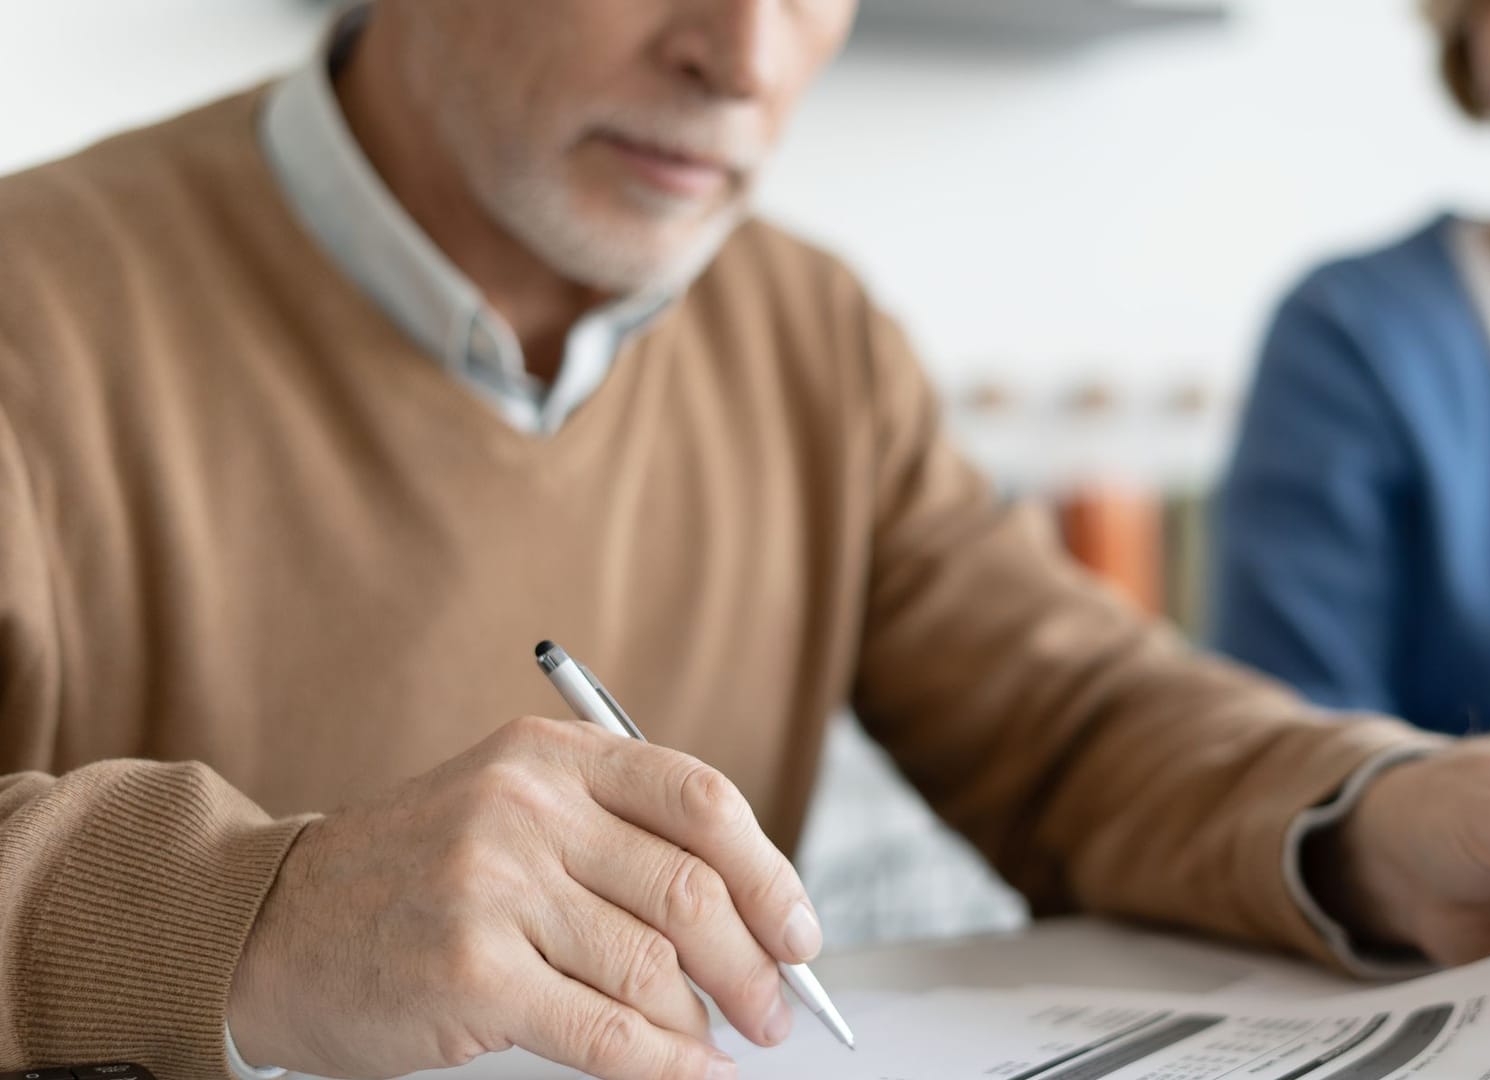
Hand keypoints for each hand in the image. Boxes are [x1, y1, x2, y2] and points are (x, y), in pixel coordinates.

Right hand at [227, 716, 822, 1079]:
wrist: (270, 924)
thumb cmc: (412, 874)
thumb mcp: (512, 809)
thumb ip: (618, 839)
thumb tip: (751, 914)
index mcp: (551, 758)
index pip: (702, 801)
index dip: (770, 874)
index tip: (800, 933)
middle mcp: (525, 810)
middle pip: (691, 891)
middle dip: (754, 964)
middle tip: (778, 1010)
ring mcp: (495, 890)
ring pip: (654, 967)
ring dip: (704, 1022)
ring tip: (718, 1045)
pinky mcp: (472, 974)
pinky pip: (604, 1031)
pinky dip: (663, 1066)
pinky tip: (689, 1077)